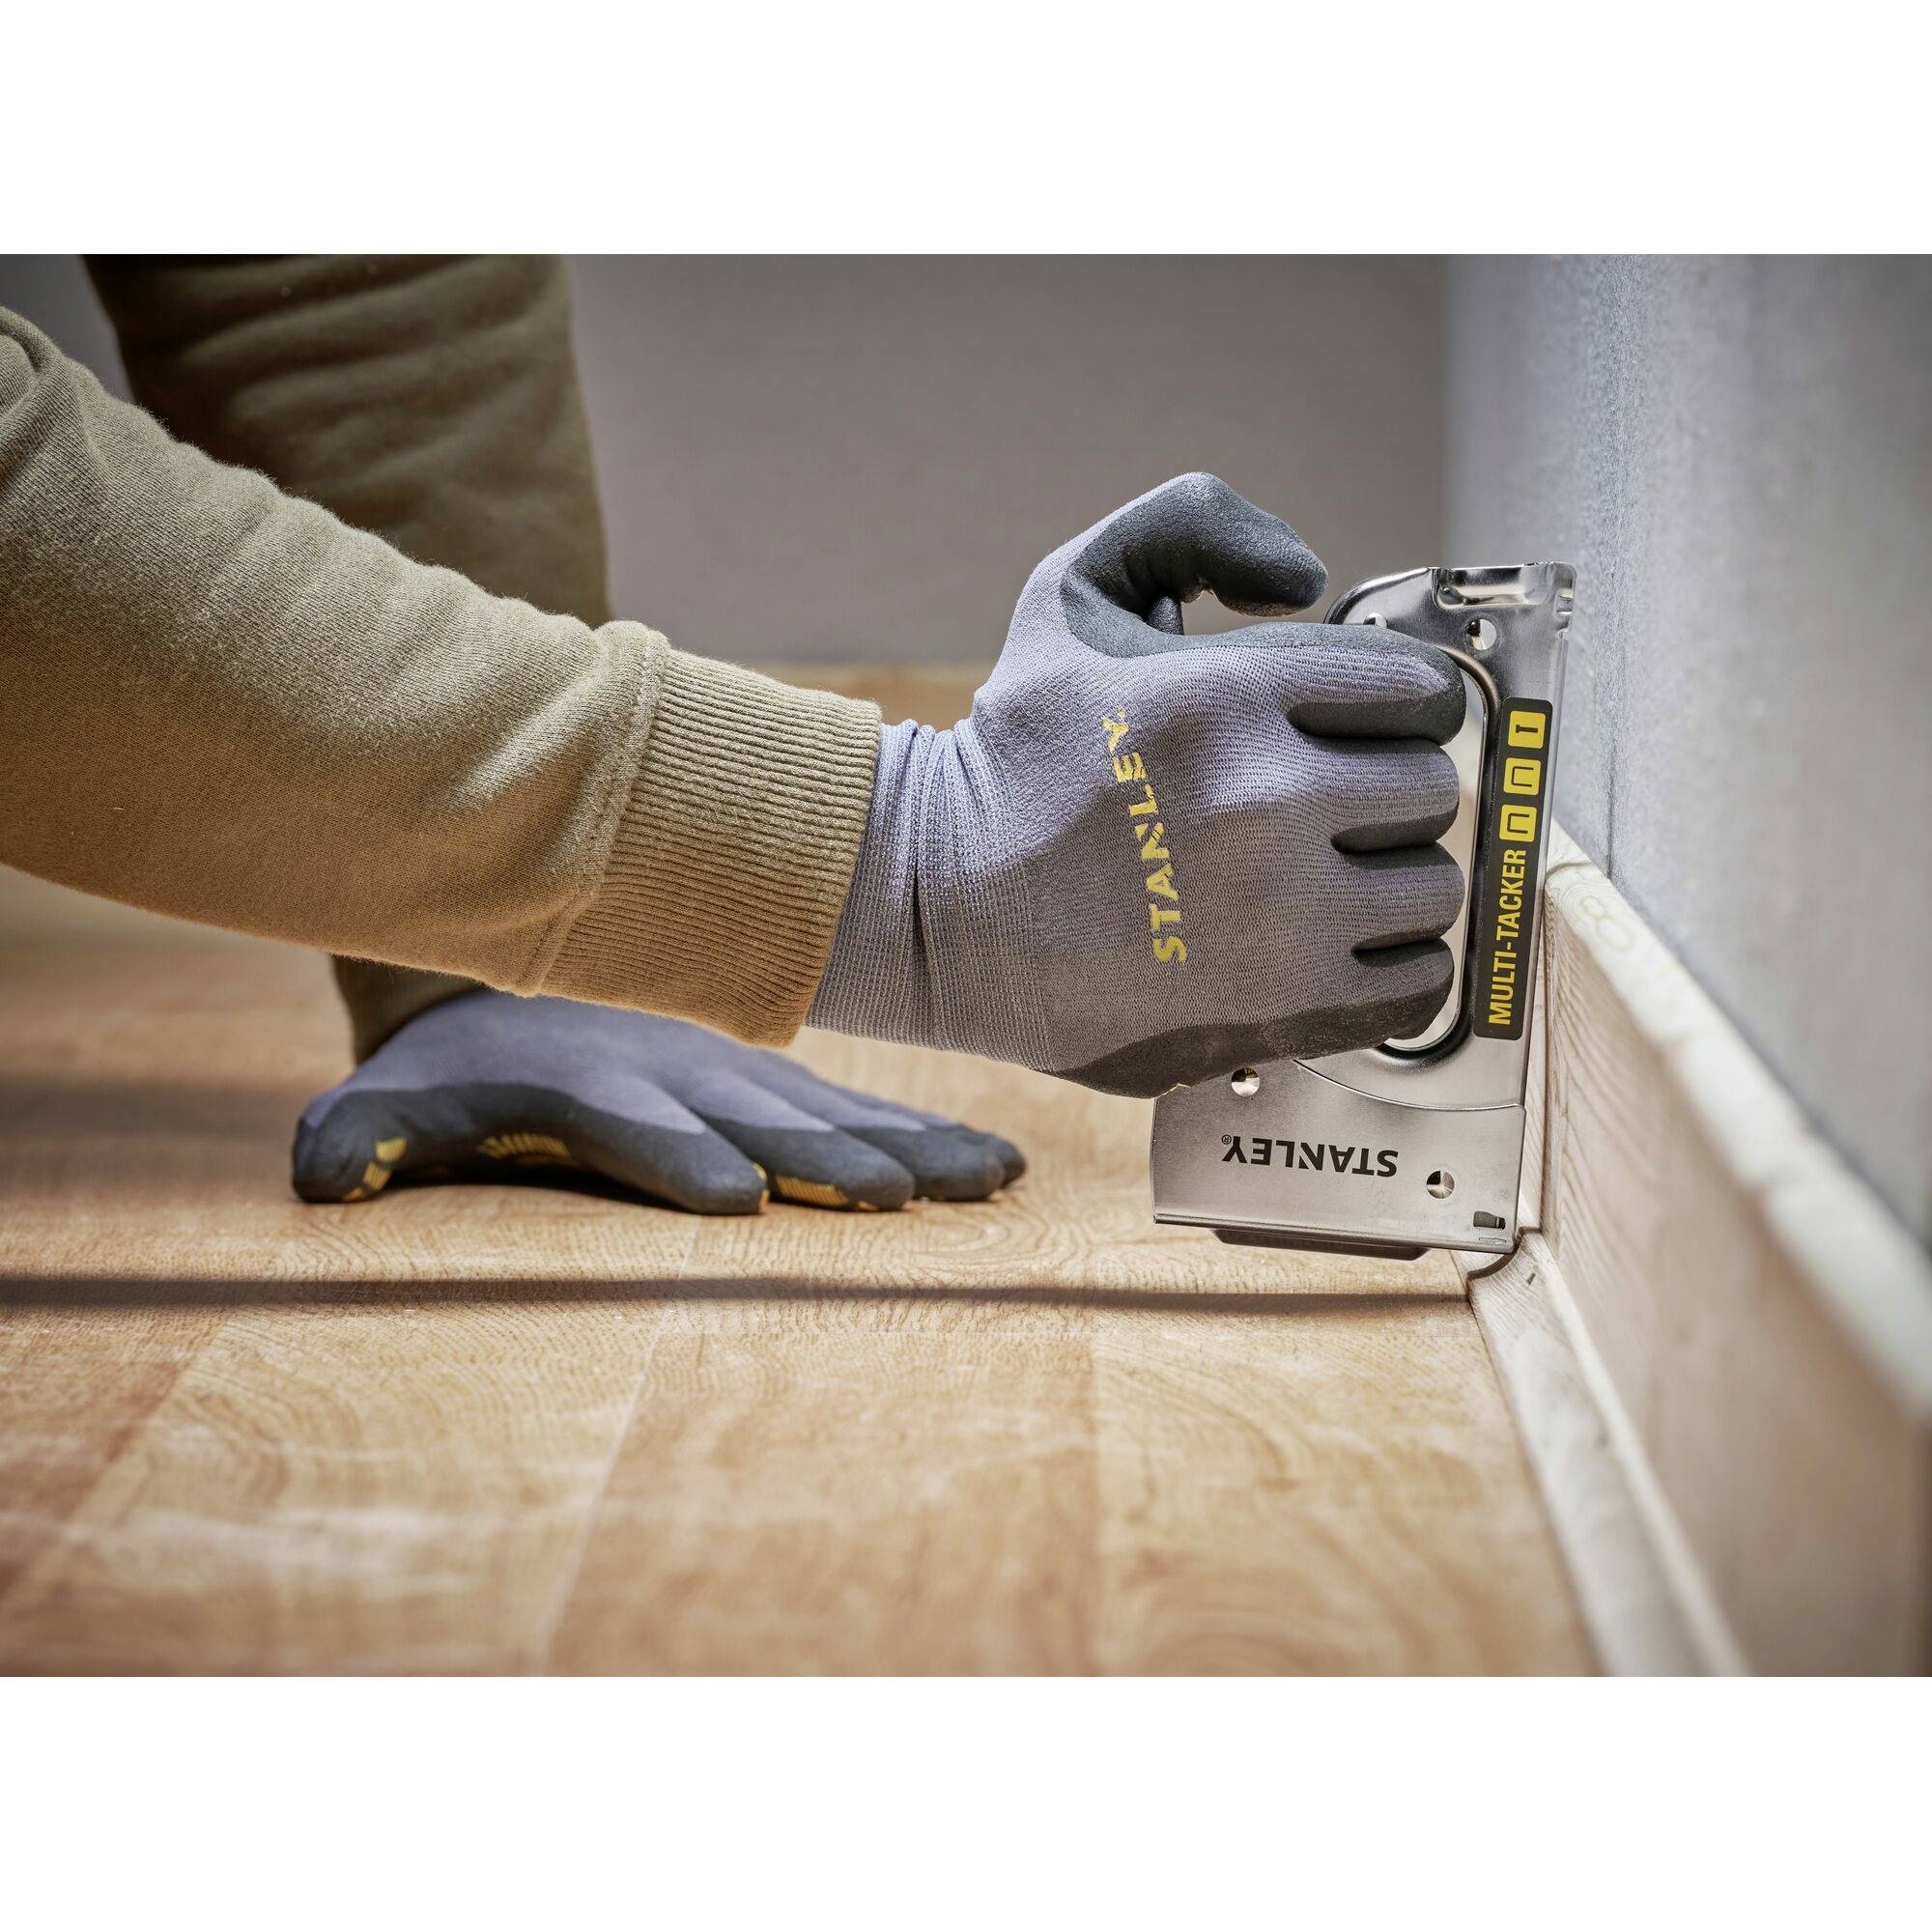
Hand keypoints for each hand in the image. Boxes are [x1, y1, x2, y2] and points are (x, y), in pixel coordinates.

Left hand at [292, 992, 1024, 1212]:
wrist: (520, 961)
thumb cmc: (453, 1064)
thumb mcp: (387, 1094)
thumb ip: (356, 1136)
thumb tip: (318, 1173)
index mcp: (588, 1086)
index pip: (638, 1126)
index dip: (681, 1158)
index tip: (739, 1196)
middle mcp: (681, 1076)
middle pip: (760, 1120)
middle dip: (826, 1159)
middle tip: (892, 1199)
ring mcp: (739, 1077)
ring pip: (834, 1111)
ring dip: (907, 1149)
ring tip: (985, 1183)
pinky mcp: (777, 1085)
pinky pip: (862, 1109)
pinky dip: (929, 1135)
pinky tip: (996, 1167)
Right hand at [809, 473, 1464, 1095]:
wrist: (936, 908)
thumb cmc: (1014, 756)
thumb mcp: (1071, 589)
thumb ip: (1194, 525)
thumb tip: (1308, 579)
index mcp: (1230, 695)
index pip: (1422, 692)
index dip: (1397, 707)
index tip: (1358, 729)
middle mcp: (1267, 803)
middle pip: (1430, 791)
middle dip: (1384, 793)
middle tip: (1329, 808)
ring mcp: (1280, 918)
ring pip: (1431, 890)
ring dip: (1389, 883)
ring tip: (1325, 882)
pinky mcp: (1281, 1009)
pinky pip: (1417, 987)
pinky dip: (1391, 969)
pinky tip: (1334, 948)